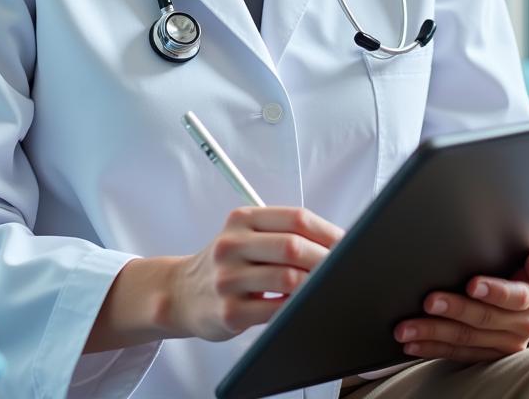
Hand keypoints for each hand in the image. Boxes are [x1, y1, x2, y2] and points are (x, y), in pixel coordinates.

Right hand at [170, 206, 343, 340]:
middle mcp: (232, 244)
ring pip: (287, 278)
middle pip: (293, 246)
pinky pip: (275, 310)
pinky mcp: (230, 311)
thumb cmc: (224, 264)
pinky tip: (306, 306)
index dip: (327, 231)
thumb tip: (334, 242)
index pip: (295, 218)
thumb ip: (279, 233)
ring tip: (330, 287)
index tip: (348, 243)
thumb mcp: (243, 235)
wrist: (180, 293)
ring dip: (315, 284)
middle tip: (347, 269)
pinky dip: (297, 308)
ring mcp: (228, 278)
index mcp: (241, 220)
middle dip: (327, 259)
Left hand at [393, 248, 528, 361]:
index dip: (494, 291)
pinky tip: (412, 344)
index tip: (471, 284)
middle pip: (485, 318)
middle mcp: (525, 323)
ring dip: (434, 333)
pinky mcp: (490, 356)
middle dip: (455, 309)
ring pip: (467, 339)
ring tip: (407, 328)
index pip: (515, 296)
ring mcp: (507, 343)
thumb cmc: (522, 265)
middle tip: (429, 302)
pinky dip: (433, 348)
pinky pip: (459, 354)